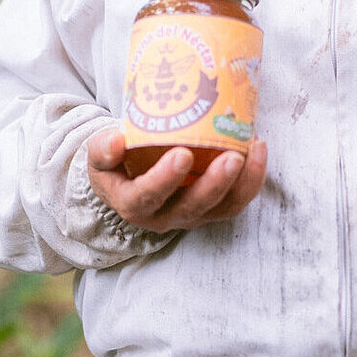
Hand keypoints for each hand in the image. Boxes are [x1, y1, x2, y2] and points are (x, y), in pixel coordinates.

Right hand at [87, 129, 266, 233]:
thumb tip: (116, 140)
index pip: (147, 197)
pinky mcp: (213, 208)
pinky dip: (252, 178)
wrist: (130, 177)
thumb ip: (102, 148)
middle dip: (215, 184)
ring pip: (222, 207)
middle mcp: (164, 216)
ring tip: (254, 149)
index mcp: (132, 204)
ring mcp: (192, 214)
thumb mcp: (98, 156)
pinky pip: (237, 200)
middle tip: (232, 157)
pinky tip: (258, 148)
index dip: (164, 179)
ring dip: (243, 182)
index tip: (182, 154)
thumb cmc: (116, 162)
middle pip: (193, 207)